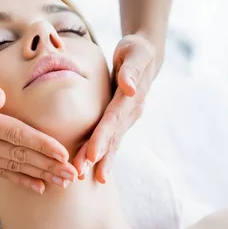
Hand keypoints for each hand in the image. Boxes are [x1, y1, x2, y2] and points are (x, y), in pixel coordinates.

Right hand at [0, 66, 77, 193]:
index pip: (16, 134)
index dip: (41, 144)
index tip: (64, 154)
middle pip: (19, 155)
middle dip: (48, 166)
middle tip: (73, 175)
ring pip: (13, 167)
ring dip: (40, 175)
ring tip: (64, 183)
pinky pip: (1, 172)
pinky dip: (21, 180)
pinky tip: (39, 187)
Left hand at [73, 33, 155, 182]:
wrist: (145, 56)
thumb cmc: (136, 50)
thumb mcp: (136, 52)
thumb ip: (132, 69)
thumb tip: (129, 87)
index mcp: (131, 97)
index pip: (113, 119)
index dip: (102, 137)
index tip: (91, 154)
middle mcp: (131, 112)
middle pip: (112, 137)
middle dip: (97, 156)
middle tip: (82, 173)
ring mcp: (128, 119)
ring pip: (112, 143)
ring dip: (100, 161)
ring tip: (85, 178)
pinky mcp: (122, 122)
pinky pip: (113, 141)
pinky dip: (105, 157)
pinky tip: (96, 173)